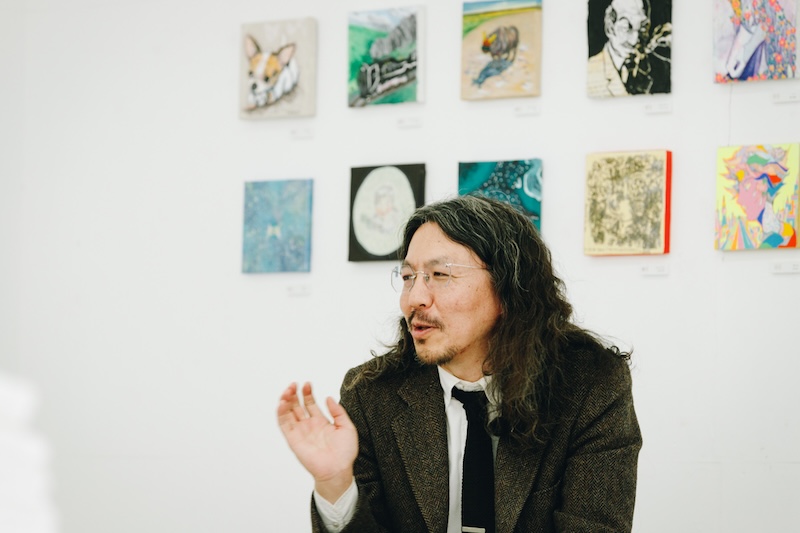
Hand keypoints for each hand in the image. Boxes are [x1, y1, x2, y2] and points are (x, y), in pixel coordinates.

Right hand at [277, 382, 358, 501]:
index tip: (307, 383)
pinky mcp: (293, 440)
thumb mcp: (346, 426)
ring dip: (285, 401)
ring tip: (287, 391)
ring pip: (288, 413)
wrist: (339, 469)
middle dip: (294, 394)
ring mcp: (300, 432)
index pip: (310, 403)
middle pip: (297, 406)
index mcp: (320, 422)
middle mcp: (308, 426)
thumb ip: (338, 411)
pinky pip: (284, 425)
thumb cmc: (345, 452)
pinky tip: (282, 403)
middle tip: (294, 384)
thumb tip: (329, 397)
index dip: (307, 393)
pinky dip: (281, 414)